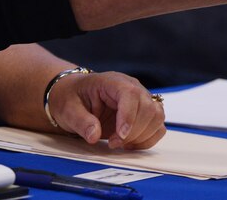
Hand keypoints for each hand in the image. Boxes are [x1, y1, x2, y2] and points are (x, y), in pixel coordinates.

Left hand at [47, 71, 165, 149]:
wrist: (75, 95)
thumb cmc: (72, 98)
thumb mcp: (68, 109)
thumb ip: (81, 122)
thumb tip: (94, 135)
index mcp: (113, 82)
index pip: (131, 94)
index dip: (129, 116)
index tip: (119, 136)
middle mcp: (133, 87)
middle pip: (148, 107)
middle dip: (133, 132)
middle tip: (112, 143)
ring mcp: (142, 99)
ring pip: (157, 116)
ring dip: (142, 136)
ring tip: (121, 144)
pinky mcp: (145, 113)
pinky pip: (158, 126)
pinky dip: (148, 139)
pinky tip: (130, 144)